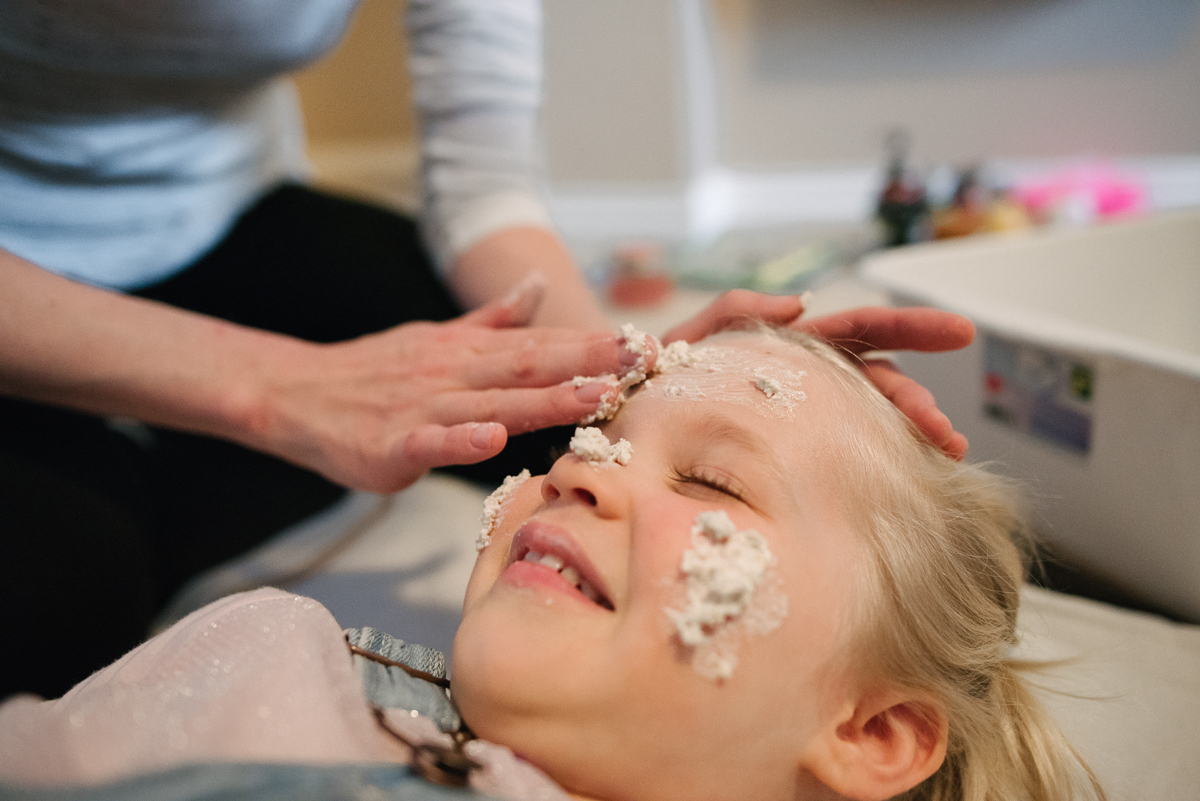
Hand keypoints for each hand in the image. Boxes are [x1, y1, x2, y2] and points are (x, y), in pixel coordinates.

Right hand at [243, 278, 643, 491]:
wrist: (297, 393)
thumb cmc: (375, 372)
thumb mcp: (439, 336)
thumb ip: (493, 319)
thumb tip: (536, 287)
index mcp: (469, 352)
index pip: (540, 347)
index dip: (593, 346)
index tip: (644, 345)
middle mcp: (455, 374)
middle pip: (529, 367)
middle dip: (588, 362)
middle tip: (641, 360)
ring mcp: (425, 407)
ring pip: (492, 403)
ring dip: (545, 400)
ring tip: (594, 396)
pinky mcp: (392, 444)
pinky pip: (429, 442)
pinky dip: (459, 440)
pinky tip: (491, 440)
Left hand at [660, 291, 973, 459]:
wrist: (613, 416)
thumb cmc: (647, 375)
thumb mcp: (685, 338)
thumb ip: (731, 312)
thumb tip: (798, 304)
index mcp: (787, 346)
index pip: (860, 329)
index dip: (910, 328)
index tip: (961, 333)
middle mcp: (801, 380)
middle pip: (876, 382)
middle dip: (917, 404)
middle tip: (948, 436)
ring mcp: (796, 418)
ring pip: (864, 421)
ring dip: (904, 438)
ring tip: (937, 461)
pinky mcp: (780, 454)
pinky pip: (834, 456)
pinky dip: (868, 465)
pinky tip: (896, 482)